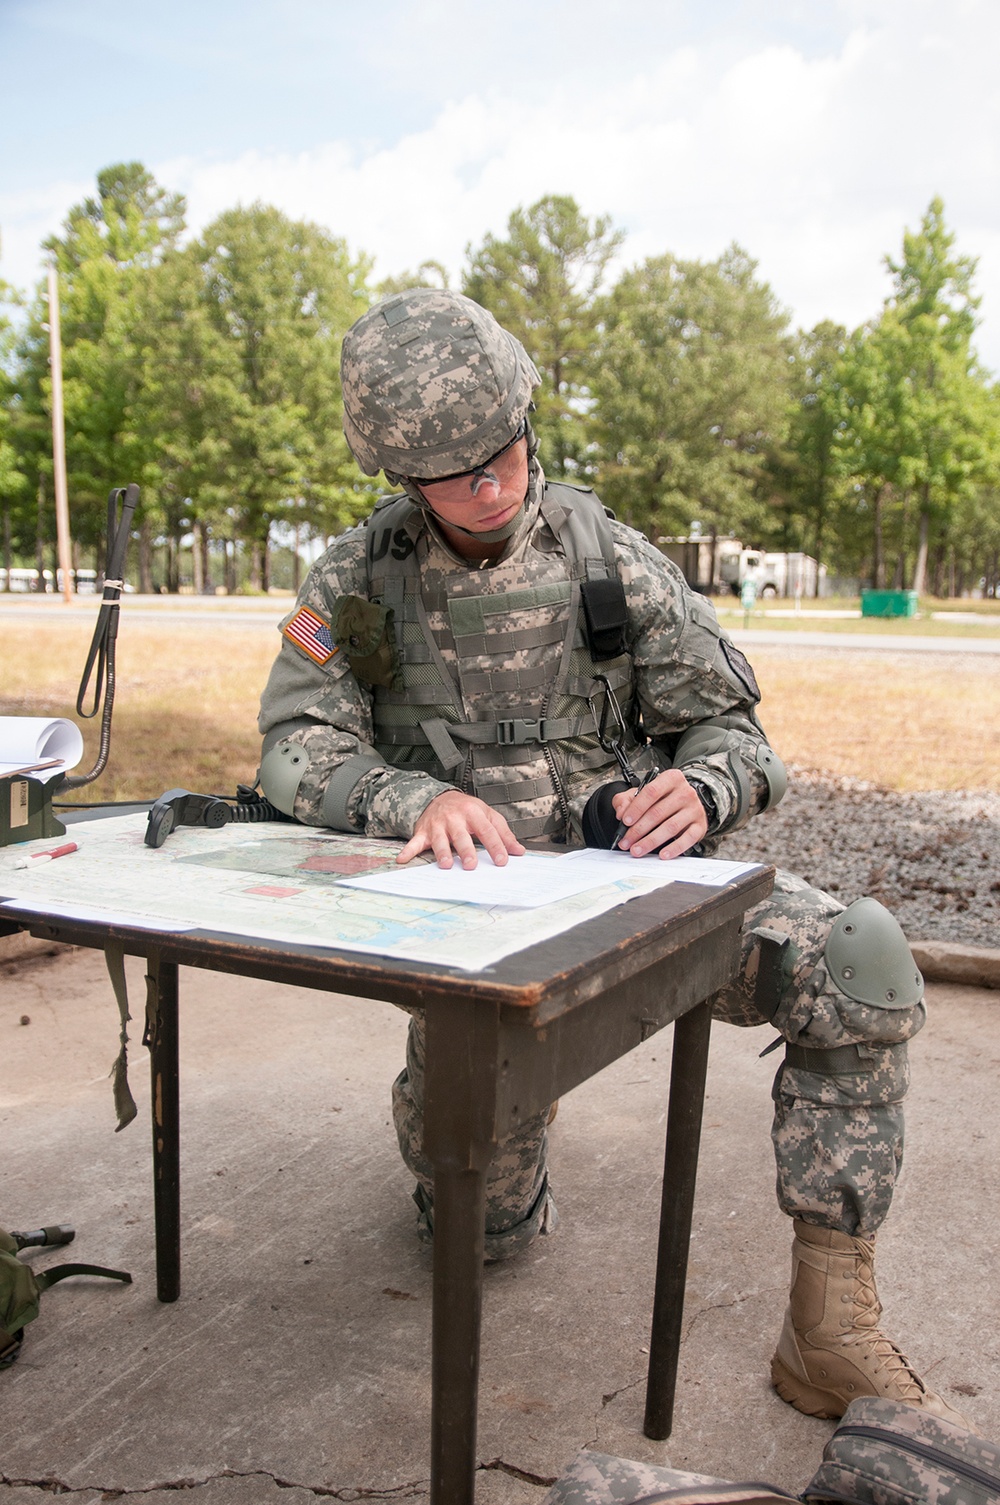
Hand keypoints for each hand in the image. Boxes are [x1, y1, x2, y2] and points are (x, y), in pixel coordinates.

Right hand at [397, 790, 526, 869]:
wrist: (441, 798)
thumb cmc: (467, 810)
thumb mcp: (488, 815)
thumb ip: (503, 834)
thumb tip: (518, 851)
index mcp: (473, 813)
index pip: (486, 830)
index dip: (495, 846)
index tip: (502, 861)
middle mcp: (454, 818)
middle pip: (461, 836)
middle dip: (466, 851)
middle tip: (471, 866)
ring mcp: (437, 825)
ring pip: (439, 840)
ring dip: (441, 852)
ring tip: (446, 865)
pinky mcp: (423, 832)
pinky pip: (414, 842)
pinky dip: (407, 851)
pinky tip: (402, 859)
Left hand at [612, 770, 707, 859]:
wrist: (687, 804)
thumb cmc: (663, 799)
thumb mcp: (642, 793)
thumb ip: (626, 800)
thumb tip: (621, 813)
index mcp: (671, 779)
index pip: (651, 791)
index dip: (636, 808)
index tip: (625, 821)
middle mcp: (685, 792)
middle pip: (658, 812)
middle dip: (639, 830)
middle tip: (626, 842)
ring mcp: (694, 809)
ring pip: (670, 827)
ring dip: (651, 841)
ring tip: (637, 850)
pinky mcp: (700, 825)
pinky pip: (687, 839)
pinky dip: (674, 848)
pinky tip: (662, 854)